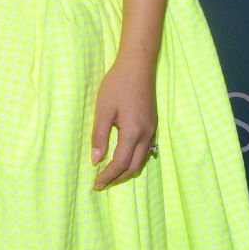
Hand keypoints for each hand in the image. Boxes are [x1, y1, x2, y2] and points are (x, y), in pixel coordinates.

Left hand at [91, 58, 157, 189]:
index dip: (107, 176)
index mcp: (133, 132)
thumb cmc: (117, 85)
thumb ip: (99, 136)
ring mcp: (152, 129)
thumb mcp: (103, 110)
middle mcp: (146, 134)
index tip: (95, 184)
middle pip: (134, 166)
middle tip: (102, 184)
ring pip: (142, 159)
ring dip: (128, 170)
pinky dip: (135, 159)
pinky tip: (125, 158)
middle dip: (118, 178)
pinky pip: (146, 149)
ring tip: (112, 175)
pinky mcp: (153, 124)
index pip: (120, 163)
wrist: (138, 66)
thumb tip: (95, 160)